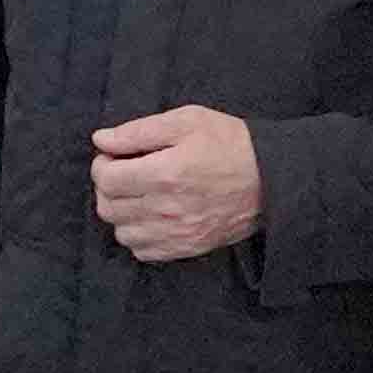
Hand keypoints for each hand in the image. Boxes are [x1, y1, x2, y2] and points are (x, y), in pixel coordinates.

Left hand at [88, 105, 266, 260]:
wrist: (271, 179)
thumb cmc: (230, 144)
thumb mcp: (186, 121)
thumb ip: (138, 131)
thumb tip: (101, 139)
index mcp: (164, 173)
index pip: (106, 180)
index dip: (102, 165)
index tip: (114, 156)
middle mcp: (166, 209)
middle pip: (108, 207)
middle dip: (108, 187)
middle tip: (124, 173)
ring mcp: (176, 233)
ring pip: (122, 232)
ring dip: (121, 213)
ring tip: (138, 195)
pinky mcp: (186, 248)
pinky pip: (143, 252)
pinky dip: (138, 235)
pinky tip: (150, 216)